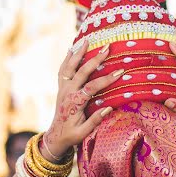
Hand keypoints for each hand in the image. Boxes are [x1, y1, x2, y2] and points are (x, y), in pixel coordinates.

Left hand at [44, 41, 123, 157]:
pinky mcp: (61, 87)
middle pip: (82, 71)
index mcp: (75, 103)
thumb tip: (109, 108)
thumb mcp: (84, 132)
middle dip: (96, 59)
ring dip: (78, 52)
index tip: (120, 71)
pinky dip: (67, 58)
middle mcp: (68, 92)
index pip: (92, 87)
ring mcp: (63, 88)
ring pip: (70, 67)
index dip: (107, 79)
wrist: (55, 136)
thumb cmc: (72, 135)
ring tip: (87, 40)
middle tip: (107, 47)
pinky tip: (71, 49)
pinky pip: (63, 69)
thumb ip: (95, 120)